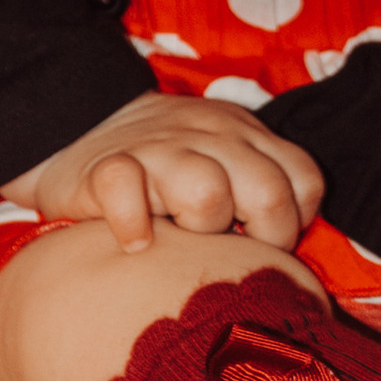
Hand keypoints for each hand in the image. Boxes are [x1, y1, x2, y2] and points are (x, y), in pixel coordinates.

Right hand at [6, 88, 326, 270]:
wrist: (76, 121)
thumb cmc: (163, 163)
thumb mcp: (222, 155)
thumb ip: (257, 186)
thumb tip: (290, 259)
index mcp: (245, 135)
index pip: (304, 180)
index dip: (293, 222)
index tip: (260, 239)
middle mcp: (210, 135)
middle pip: (268, 193)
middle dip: (259, 237)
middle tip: (227, 250)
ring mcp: (158, 148)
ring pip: (207, 192)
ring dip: (199, 229)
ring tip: (180, 240)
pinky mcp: (106, 165)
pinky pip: (126, 191)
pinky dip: (131, 224)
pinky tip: (134, 243)